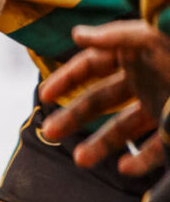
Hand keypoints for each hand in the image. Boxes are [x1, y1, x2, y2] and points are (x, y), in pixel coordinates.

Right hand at [39, 20, 169, 174]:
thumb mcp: (151, 35)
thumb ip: (114, 35)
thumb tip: (77, 34)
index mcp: (135, 53)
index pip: (91, 65)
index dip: (66, 79)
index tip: (44, 96)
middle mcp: (145, 78)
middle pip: (102, 99)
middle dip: (75, 116)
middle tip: (50, 133)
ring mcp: (162, 103)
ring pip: (125, 126)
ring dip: (101, 143)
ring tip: (81, 160)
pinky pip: (156, 146)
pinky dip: (140, 159)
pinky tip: (124, 168)